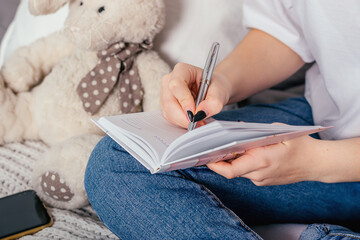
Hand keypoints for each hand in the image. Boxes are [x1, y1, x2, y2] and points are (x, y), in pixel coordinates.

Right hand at [160, 63, 230, 128]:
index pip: (176, 85)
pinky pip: (170, 117)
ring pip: (168, 112)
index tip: (194, 113)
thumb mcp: (220, 92)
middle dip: (184, 116)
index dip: (184, 101)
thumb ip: (213, 103)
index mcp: (182, 70)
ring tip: (199, 121)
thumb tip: (200, 114)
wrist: (213, 89)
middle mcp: (169, 80)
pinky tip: (193, 120)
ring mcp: (165, 93)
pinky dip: (182, 122)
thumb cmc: (215, 86)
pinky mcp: (166, 105)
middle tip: (199, 122)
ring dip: (183, 121)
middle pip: (169, 102)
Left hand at [207, 135, 321, 185]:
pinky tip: (242, 151)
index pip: (230, 170)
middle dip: (220, 158)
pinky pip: (247, 171)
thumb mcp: (279, 132)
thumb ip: (256, 132)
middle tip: (210, 146)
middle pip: (231, 169)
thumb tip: (237, 130)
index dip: (214, 165)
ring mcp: (261, 180)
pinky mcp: (263, 180)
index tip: (204, 156)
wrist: (317, 164)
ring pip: (238, 170)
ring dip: (231, 159)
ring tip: (225, 145)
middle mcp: (258, 174)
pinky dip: (242, 162)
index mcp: (262, 161)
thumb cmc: (301, 146)